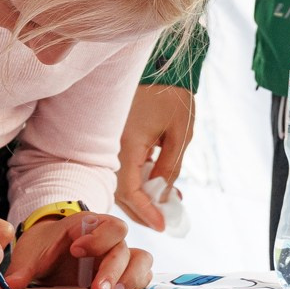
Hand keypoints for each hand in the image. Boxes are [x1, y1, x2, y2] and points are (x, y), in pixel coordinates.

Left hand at [7, 211, 152, 288]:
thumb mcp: (31, 254)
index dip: (98, 238)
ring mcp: (119, 258)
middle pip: (124, 249)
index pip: (110, 227)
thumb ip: (22, 270)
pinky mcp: (122, 276)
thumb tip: (9, 287)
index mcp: (91, 226)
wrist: (48, 251)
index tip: (76, 250)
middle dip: (112, 270)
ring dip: (130, 280)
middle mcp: (110, 241)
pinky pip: (140, 277)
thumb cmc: (43, 247)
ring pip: (141, 262)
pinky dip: (134, 288)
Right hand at [115, 85, 195, 229]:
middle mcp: (110, 146)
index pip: (130, 193)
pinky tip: (159, 182)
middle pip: (120, 192)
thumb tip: (163, 195)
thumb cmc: (171, 94)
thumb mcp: (180, 133)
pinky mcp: (113, 137)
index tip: (164, 225)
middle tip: (164, 221)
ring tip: (168, 202)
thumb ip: (170, 166)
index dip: (146, 213)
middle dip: (143, 211)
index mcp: (126, 146)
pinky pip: (123, 166)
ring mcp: (109, 141)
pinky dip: (139, 178)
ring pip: (120, 181)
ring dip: (142, 196)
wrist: (159, 63)